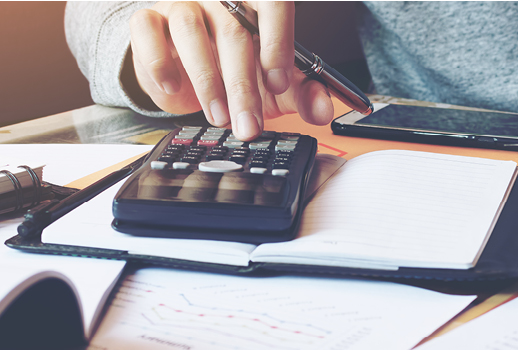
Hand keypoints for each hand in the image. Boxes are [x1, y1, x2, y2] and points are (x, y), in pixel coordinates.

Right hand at [126, 1, 333, 140]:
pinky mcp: (149, 19)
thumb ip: (303, 93)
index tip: (278, 84)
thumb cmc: (235, 70)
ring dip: (207, 81)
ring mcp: (184, 5)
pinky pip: (148, 30)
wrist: (185, 73)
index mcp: (257, 5)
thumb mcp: (275, 86)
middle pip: (235, 32)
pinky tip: (173, 87)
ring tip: (219, 117)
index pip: (273, 4)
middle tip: (249, 125)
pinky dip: (159, 62)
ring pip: (191, 31)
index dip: (278, 43)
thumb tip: (324, 109)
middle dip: (243, 87)